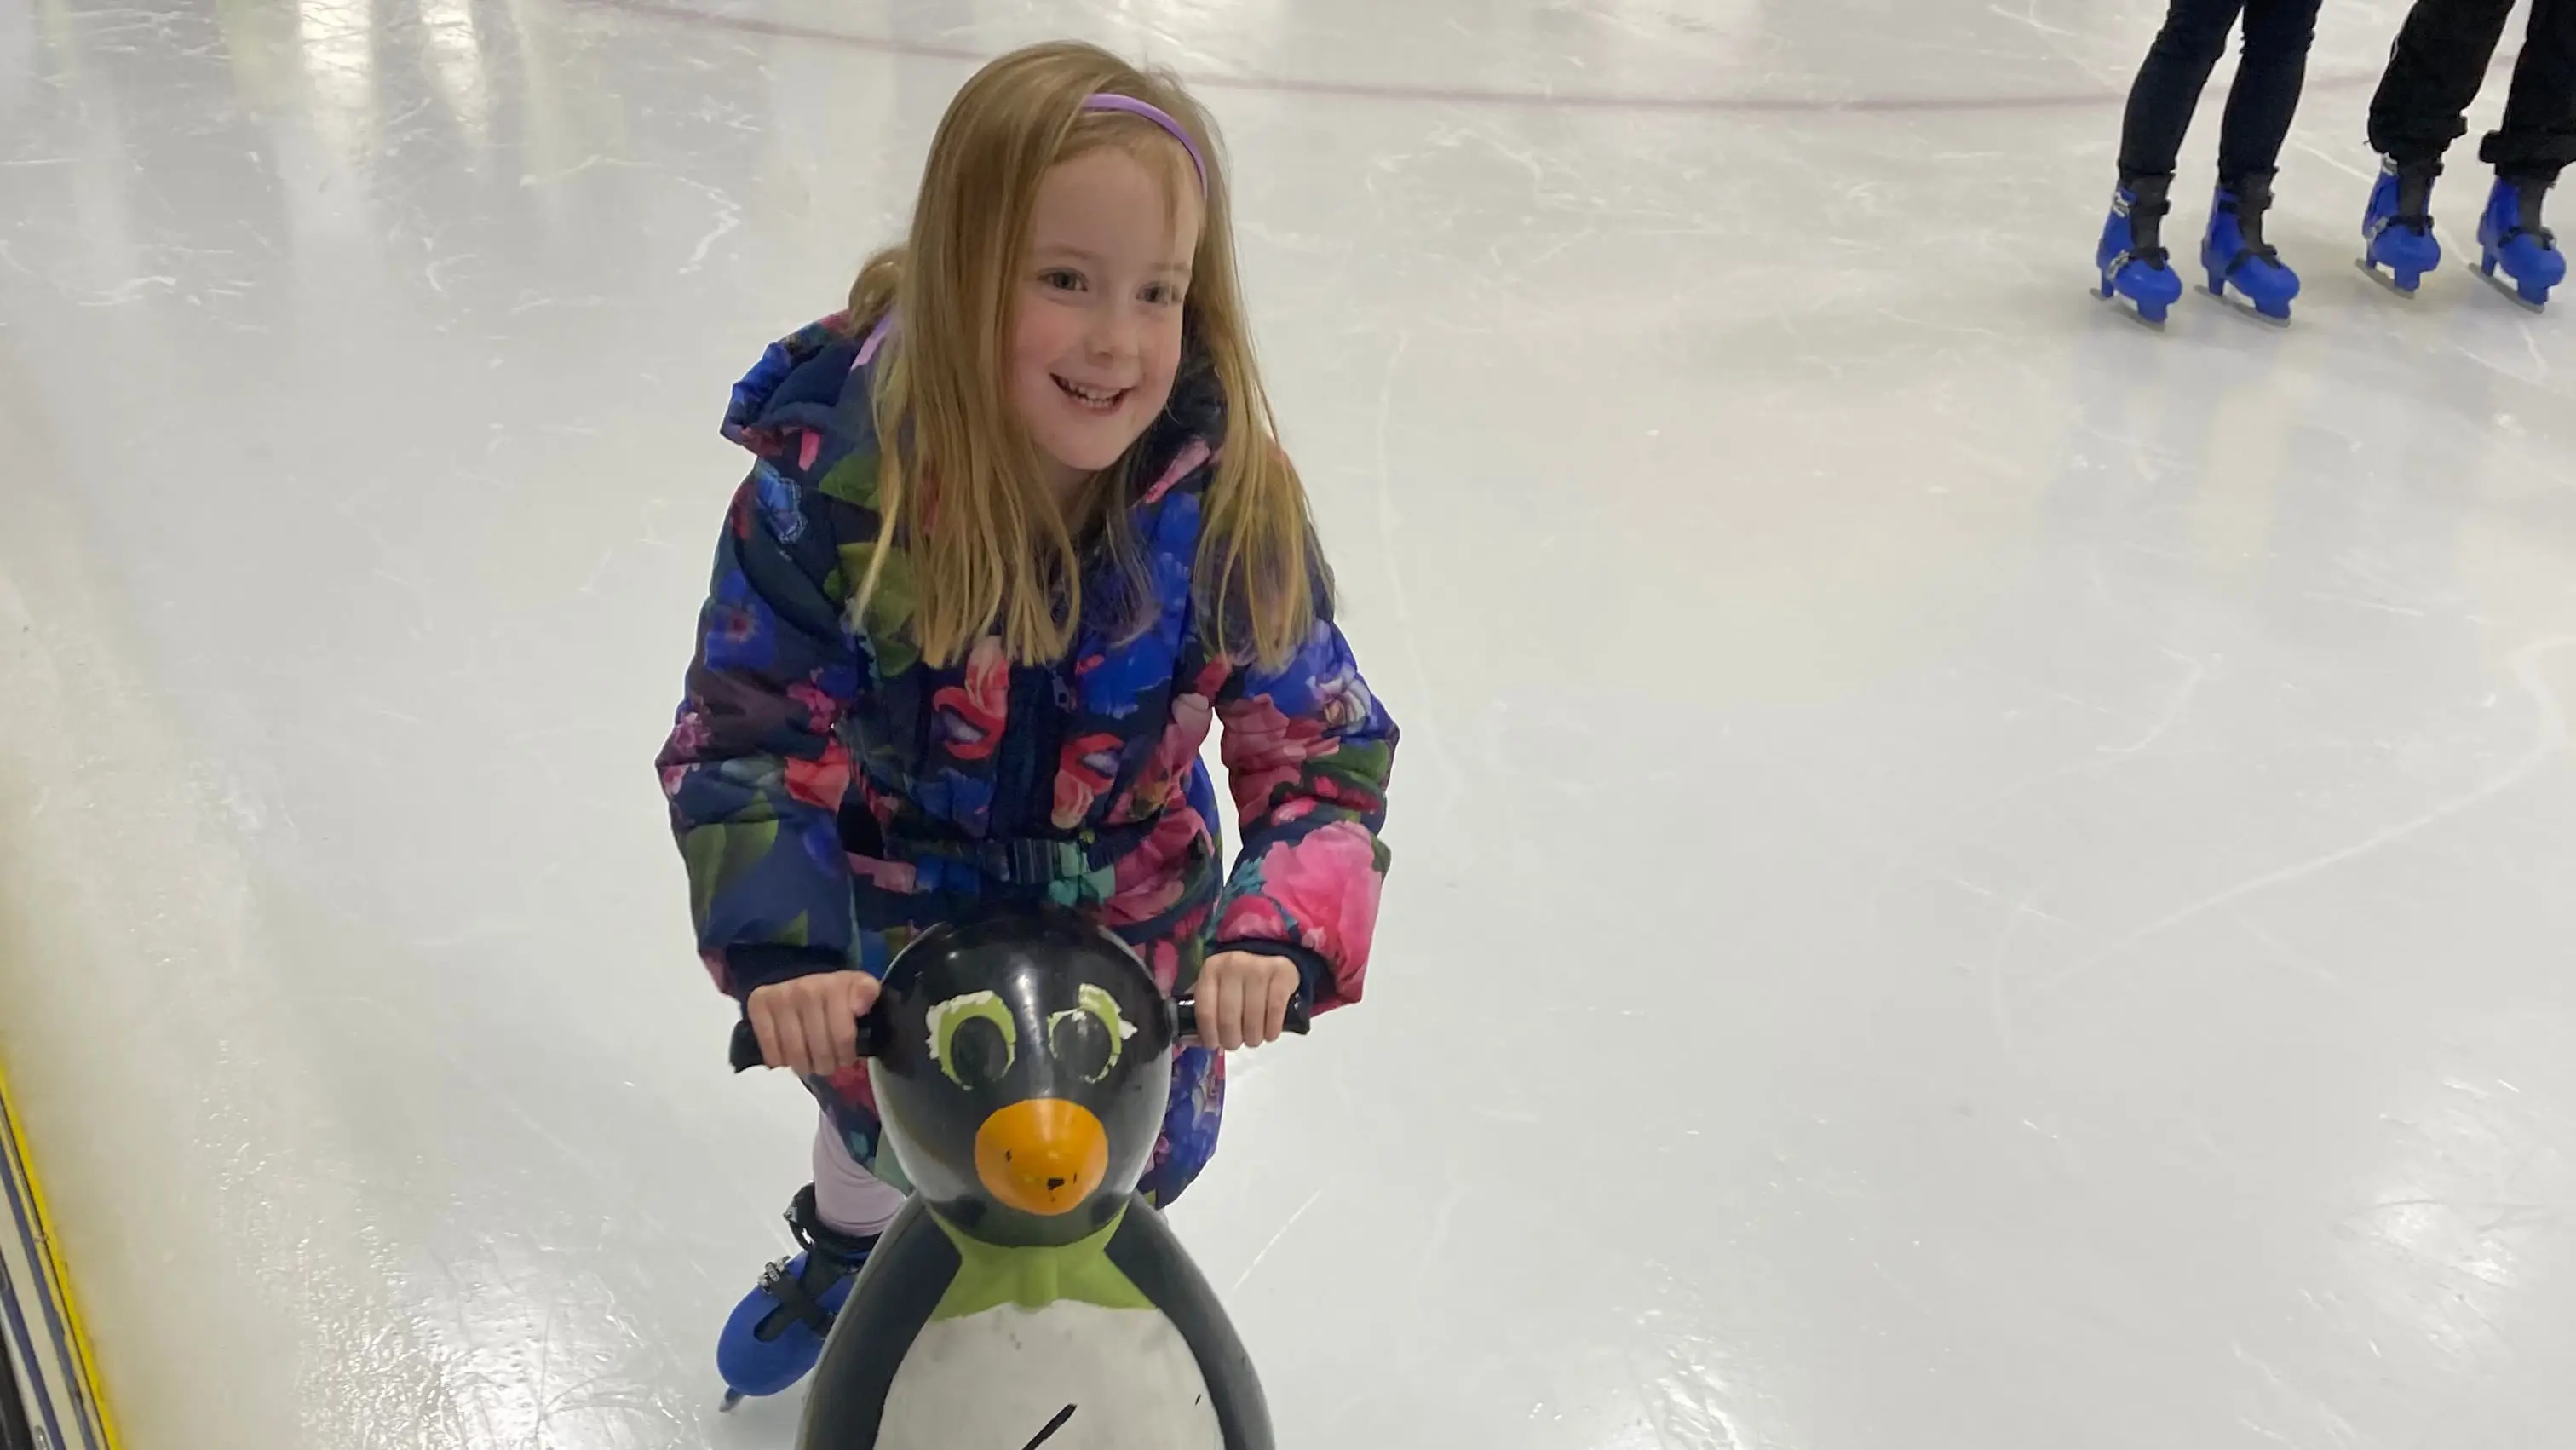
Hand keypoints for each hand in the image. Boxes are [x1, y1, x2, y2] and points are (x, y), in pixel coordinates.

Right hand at [746, 970, 881, 1076]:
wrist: (798, 979)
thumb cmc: (832, 993)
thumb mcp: (858, 989)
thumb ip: (867, 993)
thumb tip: (860, 1006)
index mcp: (834, 985)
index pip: (843, 1035)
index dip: (846, 1054)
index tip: (846, 1058)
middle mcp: (805, 988)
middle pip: (819, 1048)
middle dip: (827, 1064)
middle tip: (827, 1065)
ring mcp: (780, 997)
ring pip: (795, 1053)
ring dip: (804, 1066)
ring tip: (810, 1064)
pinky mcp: (758, 1004)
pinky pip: (771, 1049)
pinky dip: (781, 1061)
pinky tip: (788, 1057)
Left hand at [1193, 952, 1300, 1051]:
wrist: (1268, 962)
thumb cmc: (1238, 982)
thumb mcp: (1217, 989)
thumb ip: (1205, 1011)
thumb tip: (1194, 1041)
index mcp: (1211, 970)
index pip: (1205, 1010)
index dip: (1209, 1034)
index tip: (1214, 1045)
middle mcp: (1233, 965)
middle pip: (1229, 1017)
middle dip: (1231, 1039)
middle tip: (1235, 1044)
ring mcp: (1258, 967)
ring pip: (1253, 1017)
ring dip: (1252, 1038)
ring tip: (1253, 1040)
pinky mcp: (1281, 973)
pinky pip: (1275, 1010)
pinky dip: (1271, 1029)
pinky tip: (1269, 1034)